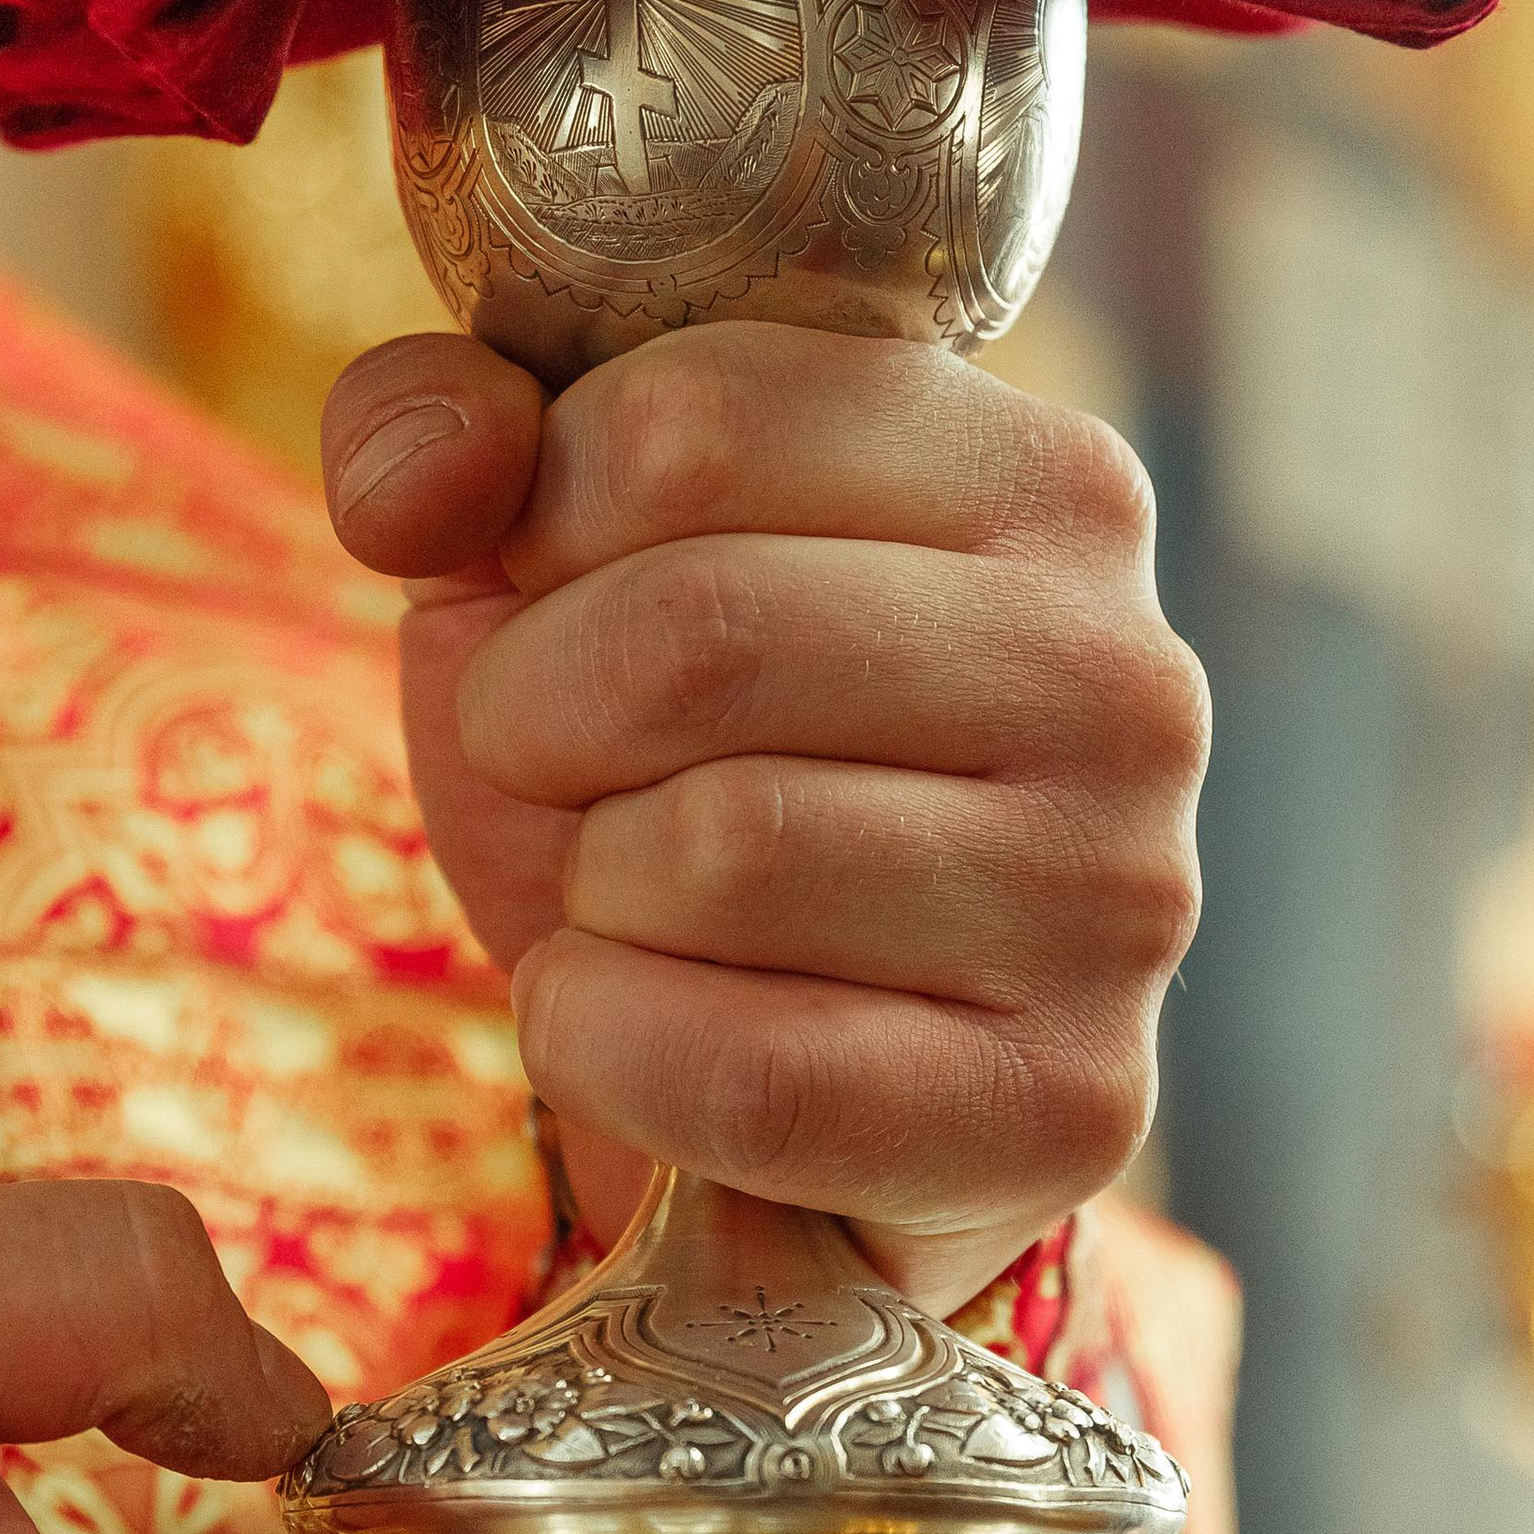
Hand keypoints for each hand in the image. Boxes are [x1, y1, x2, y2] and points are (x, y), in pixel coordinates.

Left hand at [325, 324, 1207, 1309]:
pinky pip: (750, 1075)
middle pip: (698, 634)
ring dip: (587, 894)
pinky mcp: (1069, 1109)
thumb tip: (411, 492)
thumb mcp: (540, 571)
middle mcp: (1123, 674)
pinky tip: (635, 1031)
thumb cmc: (667, 784)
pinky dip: (609, 1050)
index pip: (690, 425)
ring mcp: (1118, 898)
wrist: (770, 1100)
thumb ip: (447, 437)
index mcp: (1037, 480)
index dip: (541, 528)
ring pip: (721, 855)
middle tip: (552, 773)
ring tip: (634, 903)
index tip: (557, 601)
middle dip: (534, 719)